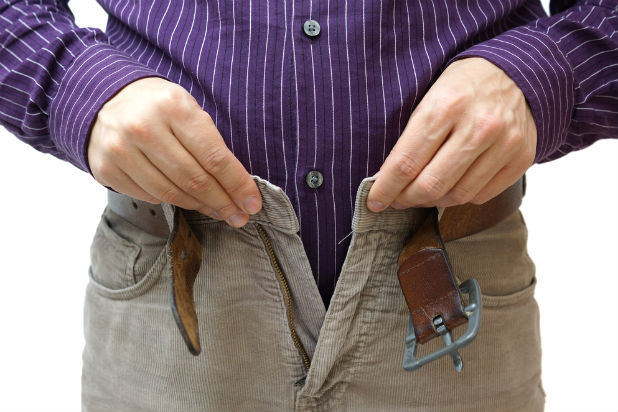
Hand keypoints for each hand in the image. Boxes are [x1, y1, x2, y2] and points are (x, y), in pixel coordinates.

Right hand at [88, 77, 261, 226]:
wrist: (103, 98)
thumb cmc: (158, 106)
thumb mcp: (188, 109)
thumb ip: (211, 143)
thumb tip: (237, 187)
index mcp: (173, 107)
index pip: (214, 157)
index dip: (237, 185)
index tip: (252, 203)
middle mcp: (144, 128)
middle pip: (195, 180)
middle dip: (223, 202)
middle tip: (239, 217)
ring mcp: (121, 150)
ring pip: (171, 193)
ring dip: (200, 207)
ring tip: (219, 212)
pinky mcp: (106, 169)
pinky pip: (149, 196)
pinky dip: (171, 200)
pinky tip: (185, 199)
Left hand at [366, 57, 536, 210]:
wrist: (518, 71)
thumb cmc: (463, 86)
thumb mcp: (430, 95)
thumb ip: (411, 135)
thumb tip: (387, 178)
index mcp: (446, 106)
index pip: (406, 162)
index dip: (386, 188)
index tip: (374, 201)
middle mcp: (478, 126)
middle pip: (430, 185)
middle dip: (406, 199)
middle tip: (397, 199)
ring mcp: (504, 143)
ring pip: (456, 196)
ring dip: (432, 201)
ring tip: (422, 193)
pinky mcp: (521, 157)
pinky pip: (481, 196)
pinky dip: (460, 197)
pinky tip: (451, 186)